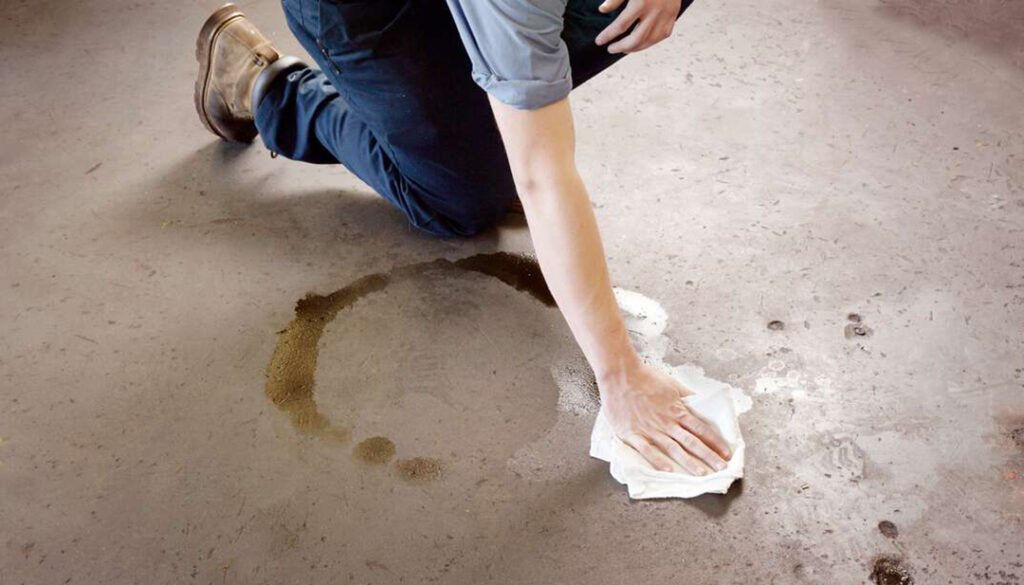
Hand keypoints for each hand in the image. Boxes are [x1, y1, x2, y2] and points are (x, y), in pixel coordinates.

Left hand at [594, 0, 681, 53]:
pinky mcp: (673, 16)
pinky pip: (661, 36)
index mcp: (641, 2)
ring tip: (623, 49)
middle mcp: (655, 11)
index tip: (599, 41)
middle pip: (636, 39)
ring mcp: (666, 15)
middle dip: (620, 47)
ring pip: (649, 41)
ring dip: (634, 48)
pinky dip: (649, 42)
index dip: (608, 35)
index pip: (621, 25)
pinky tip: (640, 43)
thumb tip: (602, 10)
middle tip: (610, 49)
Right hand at [599, 362, 731, 474]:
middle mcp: (667, 422)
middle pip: (692, 442)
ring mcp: (650, 429)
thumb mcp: (671, 384)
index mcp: (677, 410)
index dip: (715, 442)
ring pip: (673, 449)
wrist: (620, 375)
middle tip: (722, 468)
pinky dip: (657, 461)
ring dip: (689, 462)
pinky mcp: (633, 434)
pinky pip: (647, 450)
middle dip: (709, 456)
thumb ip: (686, 396)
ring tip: (702, 474)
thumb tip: (700, 401)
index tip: (727, 453)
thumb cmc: (645, 377)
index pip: (701, 429)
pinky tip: (668, 471)